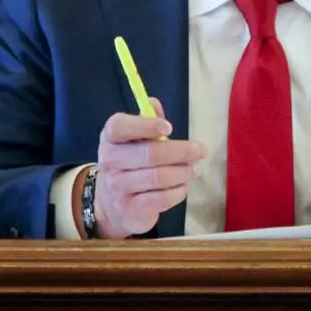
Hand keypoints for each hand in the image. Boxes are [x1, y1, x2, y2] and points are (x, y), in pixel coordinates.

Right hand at [93, 97, 206, 237]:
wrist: (112, 205)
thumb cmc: (130, 164)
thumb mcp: (134, 140)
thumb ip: (146, 120)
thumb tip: (153, 102)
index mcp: (111, 138)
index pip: (121, 127)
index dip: (146, 125)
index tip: (169, 127)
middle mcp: (110, 160)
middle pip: (150, 153)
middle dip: (181, 151)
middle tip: (200, 150)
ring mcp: (118, 186)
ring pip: (160, 177)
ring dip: (184, 172)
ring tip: (194, 169)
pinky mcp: (130, 208)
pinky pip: (163, 197)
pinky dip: (179, 191)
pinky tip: (183, 186)